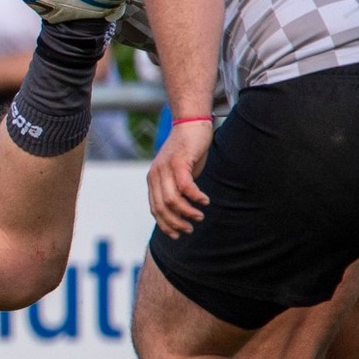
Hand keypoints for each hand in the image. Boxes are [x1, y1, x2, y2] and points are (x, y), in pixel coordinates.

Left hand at [147, 118, 212, 237]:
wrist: (190, 124)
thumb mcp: (178, 173)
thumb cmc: (187, 150)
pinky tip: (205, 201)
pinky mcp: (178, 162)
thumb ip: (177, 189)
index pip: (155, 209)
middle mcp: (155, 175)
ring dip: (187, 212)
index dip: (165, 225)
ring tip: (199, 216)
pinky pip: (185, 186)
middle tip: (190, 229)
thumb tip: (182, 209)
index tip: (176, 235)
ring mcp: (165, 168)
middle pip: (161, 208)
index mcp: (153, 179)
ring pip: (172, 200)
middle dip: (176, 223)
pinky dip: (195, 197)